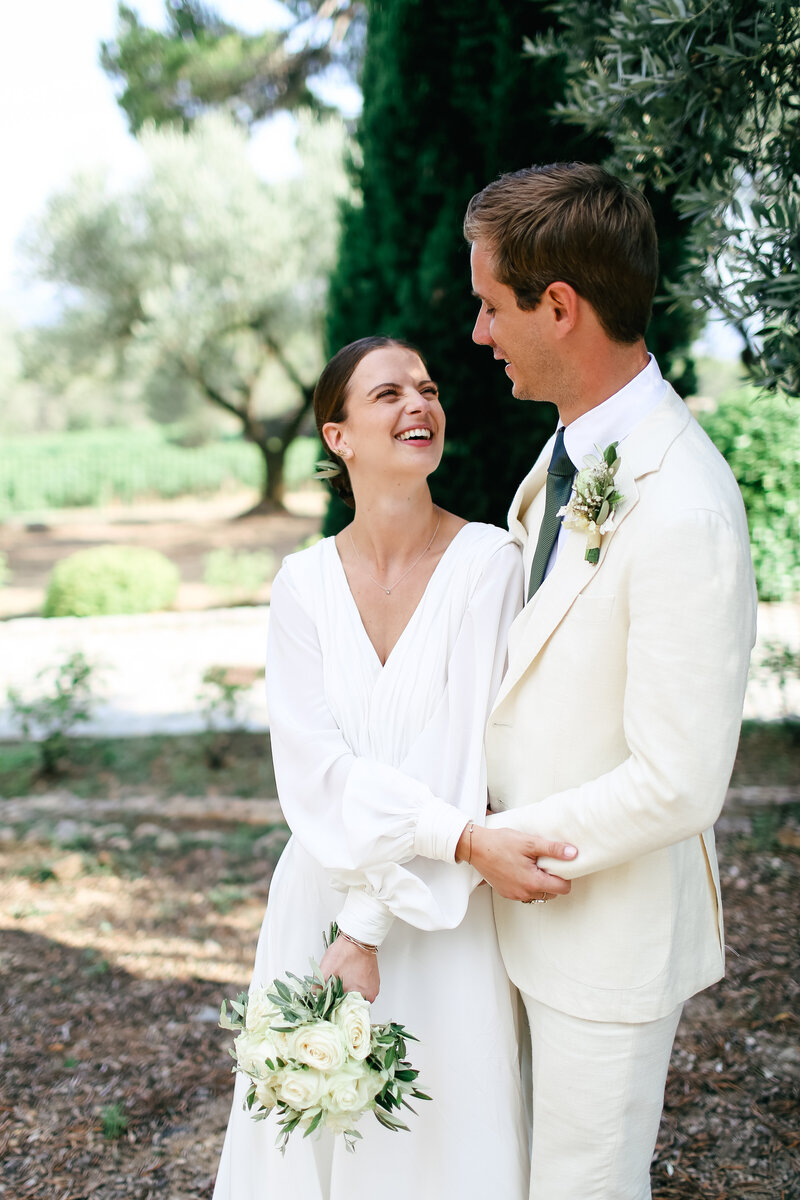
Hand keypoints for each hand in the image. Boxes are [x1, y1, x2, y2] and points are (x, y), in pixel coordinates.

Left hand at [319, 935, 379, 1002]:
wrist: (357, 937)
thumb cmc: (344, 953)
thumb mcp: (325, 972)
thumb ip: (317, 988)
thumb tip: (315, 996)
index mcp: (362, 996)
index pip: (346, 1011)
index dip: (335, 1007)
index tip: (329, 1002)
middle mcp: (371, 994)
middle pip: (352, 1004)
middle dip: (341, 999)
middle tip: (333, 989)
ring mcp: (373, 986)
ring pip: (356, 996)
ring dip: (347, 991)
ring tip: (341, 980)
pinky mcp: (373, 979)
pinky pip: (362, 987)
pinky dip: (354, 984)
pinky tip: (347, 975)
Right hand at [457, 825, 576, 902]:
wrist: (476, 847)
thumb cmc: (500, 843)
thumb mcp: (529, 842)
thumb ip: (553, 849)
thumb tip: (573, 854)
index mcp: (533, 882)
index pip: (563, 889)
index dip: (565, 876)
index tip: (559, 864)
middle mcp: (524, 893)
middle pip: (552, 893)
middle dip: (552, 880)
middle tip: (544, 862)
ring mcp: (514, 895)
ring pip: (538, 894)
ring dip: (540, 883)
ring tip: (532, 865)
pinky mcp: (506, 893)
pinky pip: (525, 893)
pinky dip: (527, 884)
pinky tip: (521, 869)